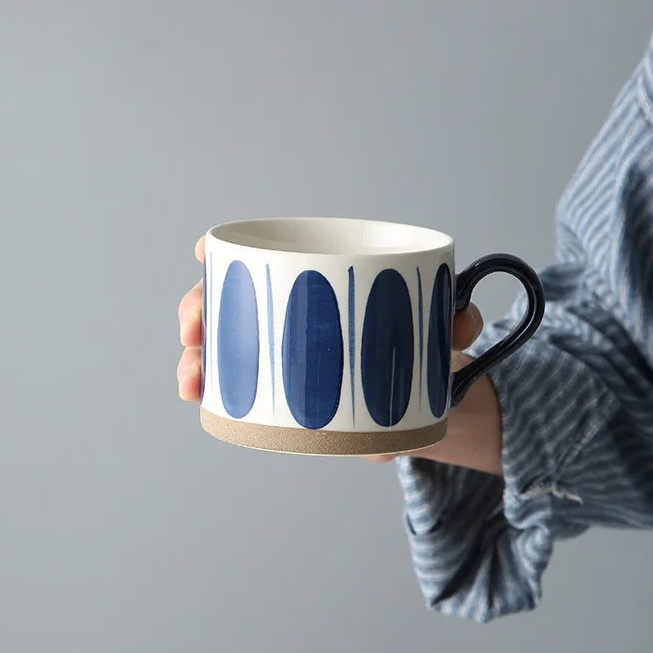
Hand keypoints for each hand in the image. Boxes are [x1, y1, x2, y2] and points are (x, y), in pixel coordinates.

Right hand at [178, 236, 501, 474]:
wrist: (426, 401)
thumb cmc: (422, 349)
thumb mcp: (439, 331)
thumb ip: (456, 322)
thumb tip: (460, 322)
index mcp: (321, 285)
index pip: (269, 256)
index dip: (230, 250)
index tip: (202, 250)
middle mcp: (292, 313)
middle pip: (231, 299)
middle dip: (200, 308)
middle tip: (193, 329)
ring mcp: (282, 353)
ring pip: (224, 346)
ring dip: (197, 358)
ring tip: (191, 380)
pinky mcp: (283, 395)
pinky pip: (239, 389)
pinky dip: (215, 393)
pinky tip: (202, 401)